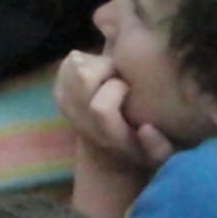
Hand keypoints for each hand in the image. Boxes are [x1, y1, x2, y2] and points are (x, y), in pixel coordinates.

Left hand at [55, 50, 175, 170]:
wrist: (104, 155)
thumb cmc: (137, 150)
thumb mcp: (156, 158)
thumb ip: (157, 147)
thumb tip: (147, 128)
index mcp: (106, 135)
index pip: (100, 107)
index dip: (116, 88)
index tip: (129, 87)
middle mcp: (81, 120)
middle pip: (83, 76)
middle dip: (105, 66)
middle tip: (119, 74)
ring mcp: (65, 105)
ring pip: (75, 66)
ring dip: (95, 62)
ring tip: (110, 73)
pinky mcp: (59, 92)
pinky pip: (68, 62)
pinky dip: (84, 59)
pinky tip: (98, 70)